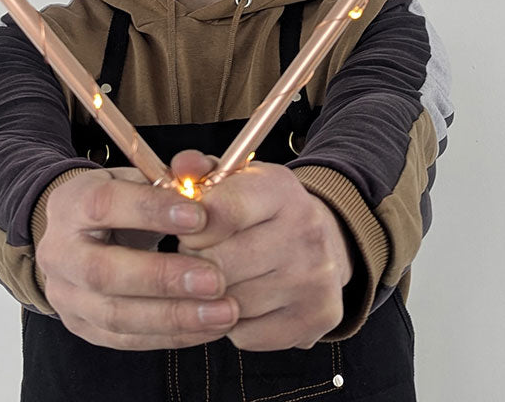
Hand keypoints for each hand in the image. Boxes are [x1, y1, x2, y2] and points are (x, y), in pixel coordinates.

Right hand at [35, 167, 238, 349]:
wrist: (81, 235)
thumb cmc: (121, 203)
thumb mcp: (139, 178)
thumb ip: (173, 174)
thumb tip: (199, 170)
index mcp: (72, 202)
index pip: (104, 204)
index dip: (151, 210)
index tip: (200, 217)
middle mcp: (59, 251)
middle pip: (103, 272)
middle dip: (164, 278)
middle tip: (216, 279)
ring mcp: (66, 295)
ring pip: (116, 315)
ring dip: (175, 317)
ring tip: (224, 310)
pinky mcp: (82, 327)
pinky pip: (127, 340)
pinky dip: (172, 335)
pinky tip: (207, 326)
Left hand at [173, 151, 351, 350]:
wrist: (324, 242)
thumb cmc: (262, 210)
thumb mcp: (234, 179)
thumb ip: (199, 170)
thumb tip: (181, 167)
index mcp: (280, 189)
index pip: (225, 211)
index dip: (192, 226)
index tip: (187, 230)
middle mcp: (306, 231)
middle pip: (222, 264)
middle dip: (196, 262)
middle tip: (197, 255)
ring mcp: (315, 278)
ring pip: (231, 304)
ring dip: (212, 296)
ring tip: (217, 276)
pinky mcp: (317, 318)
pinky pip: (246, 335)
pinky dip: (233, 324)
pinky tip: (240, 300)